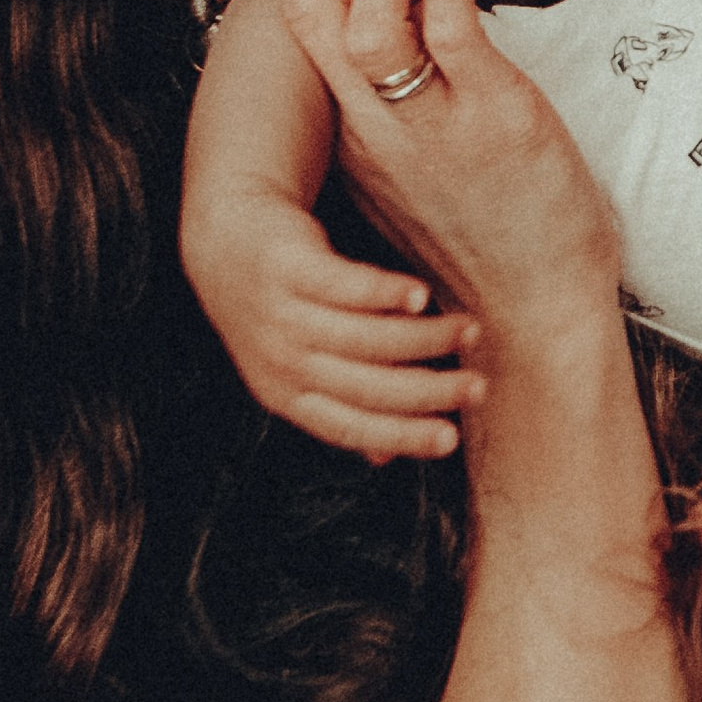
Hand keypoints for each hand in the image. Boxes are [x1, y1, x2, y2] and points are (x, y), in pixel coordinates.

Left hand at [184, 169, 478, 466]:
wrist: (225, 240)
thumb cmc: (277, 310)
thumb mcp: (294, 368)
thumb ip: (340, 407)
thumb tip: (387, 461)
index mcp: (283, 394)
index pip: (348, 426)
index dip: (401, 434)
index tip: (452, 439)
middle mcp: (280, 360)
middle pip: (365, 385)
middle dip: (429, 390)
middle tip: (476, 386)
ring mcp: (281, 313)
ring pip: (364, 336)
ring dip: (424, 338)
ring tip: (467, 331)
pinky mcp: (288, 267)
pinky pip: (345, 285)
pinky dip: (386, 292)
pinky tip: (421, 295)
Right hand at [283, 0, 622, 353]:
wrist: (534, 312)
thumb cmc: (482, 243)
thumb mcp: (404, 185)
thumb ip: (384, 126)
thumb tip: (385, 53)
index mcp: (356, 141)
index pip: (304, 38)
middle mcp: (379, 132)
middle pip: (314, 23)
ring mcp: (433, 126)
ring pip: (370, 27)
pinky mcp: (498, 116)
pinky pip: (452, 29)